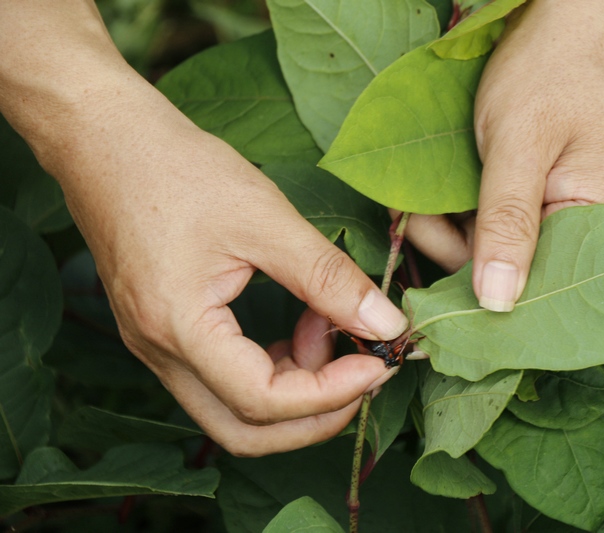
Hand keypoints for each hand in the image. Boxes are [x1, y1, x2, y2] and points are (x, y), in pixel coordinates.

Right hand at [0, 0, 407, 455]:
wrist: (106, 139)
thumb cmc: (178, 169)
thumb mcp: (266, 219)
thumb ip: (329, 278)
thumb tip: (387, 324)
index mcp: (177, 328)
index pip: (263, 400)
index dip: (332, 393)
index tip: (380, 361)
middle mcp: (159, 352)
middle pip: (244, 430)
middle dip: (314, 416)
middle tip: (363, 373)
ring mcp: (156, 346)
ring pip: (234, 408)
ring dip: (294, 387)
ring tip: (329, 326)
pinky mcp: (165, 330)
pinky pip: (223, 376)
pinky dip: (272, 365)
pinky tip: (301, 322)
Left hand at [400, 0, 603, 309]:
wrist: (569, 10)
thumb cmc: (554, 68)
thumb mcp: (521, 144)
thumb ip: (507, 223)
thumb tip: (498, 304)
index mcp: (600, 224)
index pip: (539, 288)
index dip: (481, 295)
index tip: (430, 292)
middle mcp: (584, 227)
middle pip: (511, 270)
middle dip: (455, 249)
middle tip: (411, 217)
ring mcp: (558, 207)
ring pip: (493, 245)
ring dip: (447, 225)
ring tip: (412, 197)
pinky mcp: (535, 190)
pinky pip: (491, 217)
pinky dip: (457, 207)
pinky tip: (428, 191)